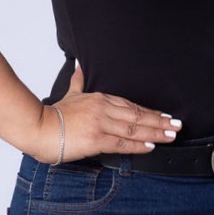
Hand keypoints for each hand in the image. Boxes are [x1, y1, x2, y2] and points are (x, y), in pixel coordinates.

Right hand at [36, 61, 182, 161]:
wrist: (36, 127)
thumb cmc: (51, 116)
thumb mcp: (68, 95)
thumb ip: (78, 83)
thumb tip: (79, 68)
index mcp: (99, 99)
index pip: (131, 105)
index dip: (150, 111)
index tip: (165, 116)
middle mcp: (103, 109)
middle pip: (138, 115)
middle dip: (160, 121)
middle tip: (177, 125)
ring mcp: (100, 124)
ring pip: (134, 128)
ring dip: (155, 132)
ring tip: (171, 135)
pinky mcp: (95, 139)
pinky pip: (122, 142)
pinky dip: (139, 144)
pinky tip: (151, 146)